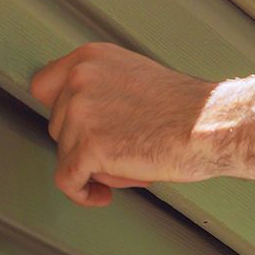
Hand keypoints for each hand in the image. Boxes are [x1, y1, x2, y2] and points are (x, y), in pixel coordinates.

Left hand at [29, 42, 214, 206]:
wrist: (210, 124)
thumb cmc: (187, 109)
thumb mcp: (133, 77)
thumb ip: (101, 89)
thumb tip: (78, 117)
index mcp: (89, 58)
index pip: (44, 86)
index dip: (60, 113)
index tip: (76, 130)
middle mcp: (79, 78)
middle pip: (57, 126)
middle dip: (85, 144)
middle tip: (122, 151)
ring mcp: (80, 112)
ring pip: (65, 154)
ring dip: (94, 168)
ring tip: (130, 166)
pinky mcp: (87, 146)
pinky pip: (67, 180)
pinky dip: (82, 193)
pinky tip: (100, 196)